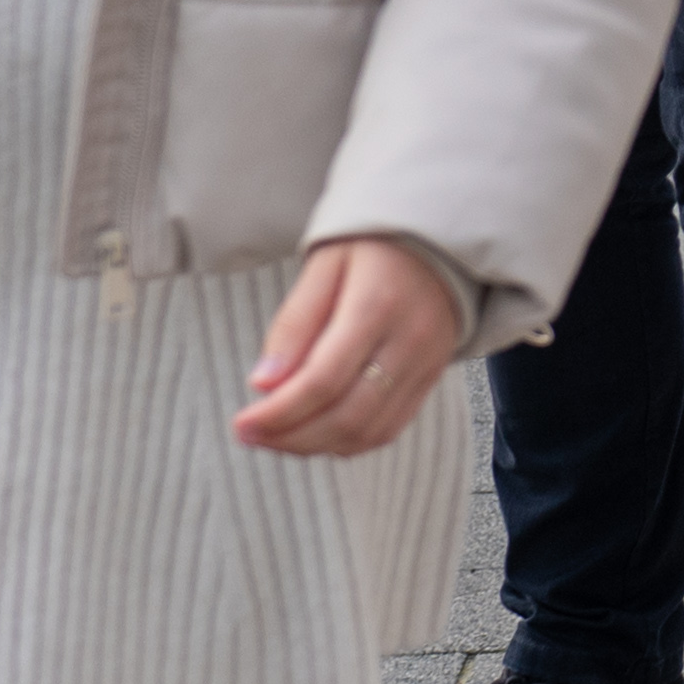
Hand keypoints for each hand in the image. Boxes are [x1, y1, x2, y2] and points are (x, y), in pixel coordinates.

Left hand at [238, 236, 458, 456]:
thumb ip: (294, 323)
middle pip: (347, 416)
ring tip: (276, 436)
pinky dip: (348, 442)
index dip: (278, 413)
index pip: (323, 381)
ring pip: (368, 432)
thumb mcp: (325, 264)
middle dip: (290, 437)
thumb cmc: (373, 245)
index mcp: (377, 306)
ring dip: (315, 446)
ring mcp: (426, 364)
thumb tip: (263, 384)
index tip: (242, 423)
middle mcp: (408, 342)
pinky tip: (316, 432)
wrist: (440, 238)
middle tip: (251, 435)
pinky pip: (389, 429)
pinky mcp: (431, 378)